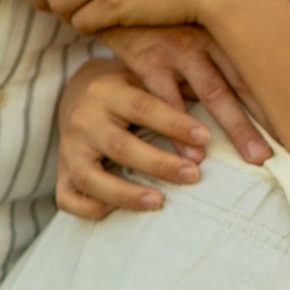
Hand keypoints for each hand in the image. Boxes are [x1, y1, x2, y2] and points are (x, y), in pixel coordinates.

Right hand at [57, 57, 207, 217]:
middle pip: (120, 146)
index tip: (205, 139)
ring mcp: (69, 148)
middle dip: (159, 164)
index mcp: (107, 91)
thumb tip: (228, 102)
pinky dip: (89, 208)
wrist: (75, 91)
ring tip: (159, 201)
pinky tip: (115, 211)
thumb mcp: (145, 78)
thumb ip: (175, 90)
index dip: (174, 124)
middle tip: (194, 175)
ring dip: (126, 193)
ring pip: (91, 177)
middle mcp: (84, 119)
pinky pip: (67, 198)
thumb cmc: (126, 88)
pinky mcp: (60, 172)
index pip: (143, 107)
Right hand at [103, 23, 269, 168]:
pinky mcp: (147, 59)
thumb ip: (219, 34)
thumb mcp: (192, 12)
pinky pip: (167, 100)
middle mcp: (206, 36)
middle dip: (268, 117)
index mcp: (222, 27)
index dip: (281, 93)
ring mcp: (178, 48)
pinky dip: (180, 130)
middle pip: (245, 81)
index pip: (259, 65)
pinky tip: (193, 155)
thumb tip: (256, 58)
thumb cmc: (159, 6)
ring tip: (255, 158)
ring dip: (236, 127)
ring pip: (214, 92)